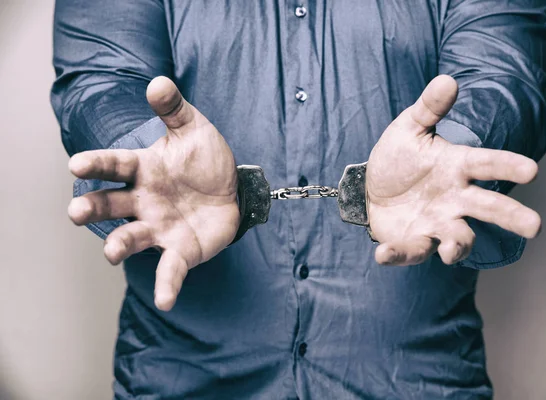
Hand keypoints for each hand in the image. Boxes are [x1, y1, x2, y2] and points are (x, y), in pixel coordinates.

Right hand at [68, 77, 238, 310]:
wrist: (232, 189)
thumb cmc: (205, 159)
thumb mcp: (194, 129)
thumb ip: (175, 108)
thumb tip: (158, 82)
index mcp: (143, 169)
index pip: (114, 165)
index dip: (96, 164)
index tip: (76, 164)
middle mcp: (143, 200)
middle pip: (110, 205)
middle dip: (92, 208)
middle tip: (75, 210)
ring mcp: (158, 227)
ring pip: (130, 238)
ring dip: (118, 245)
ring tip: (112, 252)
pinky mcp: (179, 250)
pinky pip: (169, 268)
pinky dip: (165, 284)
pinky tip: (165, 300)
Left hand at [367, 75, 540, 265]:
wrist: (373, 188)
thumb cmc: (399, 157)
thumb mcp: (409, 128)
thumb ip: (429, 109)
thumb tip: (447, 80)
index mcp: (456, 166)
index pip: (487, 164)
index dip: (508, 166)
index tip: (532, 171)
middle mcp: (454, 198)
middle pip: (488, 207)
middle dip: (511, 216)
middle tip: (534, 226)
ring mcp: (436, 222)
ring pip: (457, 238)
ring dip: (457, 245)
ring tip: (450, 249)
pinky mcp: (414, 240)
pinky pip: (411, 250)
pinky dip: (398, 254)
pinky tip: (383, 253)